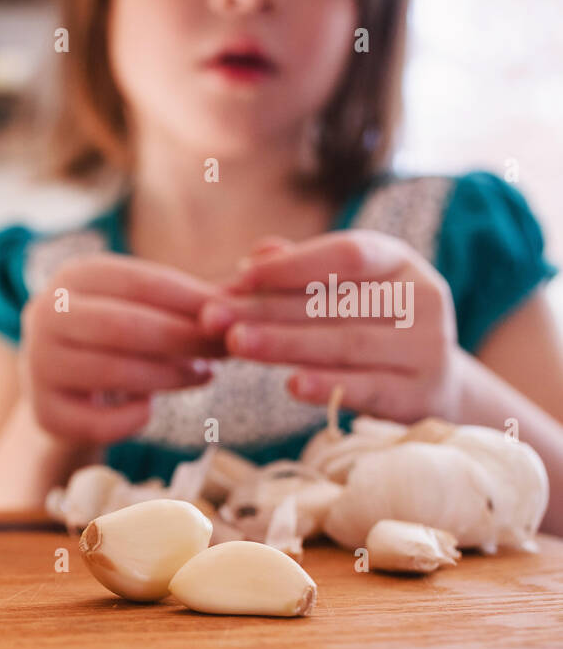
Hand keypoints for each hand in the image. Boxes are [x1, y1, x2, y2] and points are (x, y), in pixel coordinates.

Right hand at [21, 253, 224, 443]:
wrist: (64, 387)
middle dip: (182, 339)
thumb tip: (255, 282)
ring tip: (203, 375)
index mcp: (72, 276)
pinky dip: (135, 417)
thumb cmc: (118, 338)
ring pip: (113, 371)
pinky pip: (100, 421)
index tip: (233, 314)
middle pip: (123, 325)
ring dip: (169, 376)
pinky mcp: (43, 412)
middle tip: (225, 350)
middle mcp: (44, 315)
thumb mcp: (146, 307)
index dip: (190, 299)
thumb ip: (193, 299)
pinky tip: (150, 409)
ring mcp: (37, 365)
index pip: (139, 280)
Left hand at [200, 230, 460, 421]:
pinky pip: (367, 388)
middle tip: (212, 317)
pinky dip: (328, 386)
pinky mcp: (419, 394)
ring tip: (234, 344)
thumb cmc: (373, 327)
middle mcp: (420, 298)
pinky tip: (291, 384)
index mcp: (398, 261)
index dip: (290, 266)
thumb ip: (302, 272)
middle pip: (334, 303)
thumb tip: (255, 254)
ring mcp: (425, 347)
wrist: (436, 385)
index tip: (238, 277)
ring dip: (285, 344)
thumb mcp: (347, 290)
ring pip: (346, 344)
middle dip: (267, 310)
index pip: (346, 254)